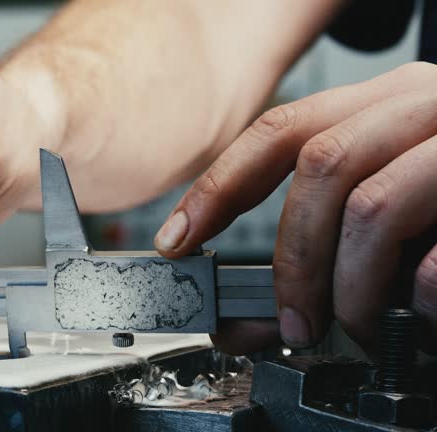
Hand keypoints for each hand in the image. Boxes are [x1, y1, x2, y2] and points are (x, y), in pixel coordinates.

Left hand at [154, 62, 436, 353]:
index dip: (218, 187)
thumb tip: (263, 312)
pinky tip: (417, 305)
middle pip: (318, 165)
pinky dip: (419, 290)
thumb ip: (331, 238)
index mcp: (384, 103)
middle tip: (290, 321)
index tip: (178, 238)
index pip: (280, 131)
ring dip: (346, 282)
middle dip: (291, 258)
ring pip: (373, 202)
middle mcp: (424, 103)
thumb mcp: (392, 199)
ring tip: (349, 323)